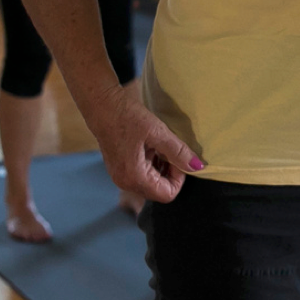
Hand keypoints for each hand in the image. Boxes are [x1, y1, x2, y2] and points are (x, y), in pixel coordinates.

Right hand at [83, 80, 202, 204]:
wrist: (101, 105)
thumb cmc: (127, 116)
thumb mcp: (158, 132)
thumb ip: (179, 152)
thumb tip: (198, 167)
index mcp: (134, 177)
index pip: (168, 194)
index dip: (179, 177)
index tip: (177, 156)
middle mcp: (125, 183)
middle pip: (159, 190)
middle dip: (170, 173)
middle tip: (169, 149)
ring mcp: (120, 178)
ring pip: (151, 183)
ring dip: (161, 168)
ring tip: (158, 146)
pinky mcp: (119, 170)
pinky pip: (142, 176)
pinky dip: (151, 165)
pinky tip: (150, 146)